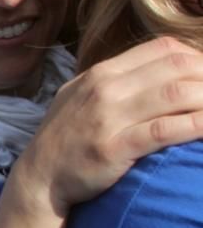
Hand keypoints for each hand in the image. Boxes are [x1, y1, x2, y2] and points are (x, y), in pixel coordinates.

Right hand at [16, 37, 202, 214]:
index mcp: (101, 73)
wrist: (40, 178)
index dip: (197, 58)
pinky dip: (197, 125)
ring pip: (177, 94)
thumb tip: (161, 69)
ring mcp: (108, 118)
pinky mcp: (114, 148)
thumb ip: (115, 80)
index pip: (163, 48)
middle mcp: (105, 89)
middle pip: (177, 67)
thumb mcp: (81, 96)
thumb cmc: (67, 139)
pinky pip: (166, 130)